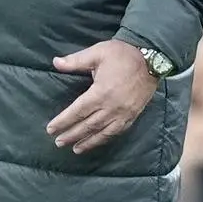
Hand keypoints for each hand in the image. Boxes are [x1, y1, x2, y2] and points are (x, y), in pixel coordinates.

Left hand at [47, 39, 158, 153]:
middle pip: (88, 125)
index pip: (78, 111)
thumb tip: (55, 62)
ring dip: (88, 142)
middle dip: (72, 135)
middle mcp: (112, 107)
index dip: (63, 121)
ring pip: (103, 133)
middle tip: (58, 142)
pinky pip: (117, 132)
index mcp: (101, 92)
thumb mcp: (96, 53)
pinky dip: (105, 139)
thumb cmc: (122, 54)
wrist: (151, 59)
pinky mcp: (133, 115)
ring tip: (75, 149)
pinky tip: (97, 141)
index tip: (51, 129)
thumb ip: (75, 60)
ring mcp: (124, 113)